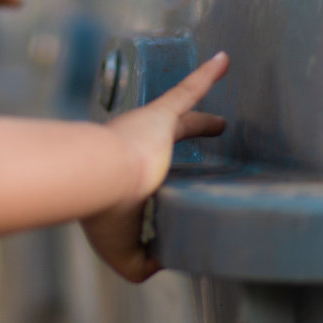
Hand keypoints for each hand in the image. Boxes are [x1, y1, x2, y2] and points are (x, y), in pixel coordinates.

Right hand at [81, 52, 228, 281]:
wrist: (97, 178)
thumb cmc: (105, 213)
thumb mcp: (120, 250)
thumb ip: (140, 262)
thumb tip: (160, 261)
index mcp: (120, 173)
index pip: (143, 171)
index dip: (155, 177)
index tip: (163, 183)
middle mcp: (131, 144)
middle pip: (165, 136)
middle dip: (186, 134)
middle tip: (209, 133)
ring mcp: (146, 128)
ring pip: (180, 113)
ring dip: (200, 115)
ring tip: (223, 117)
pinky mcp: (160, 115)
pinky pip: (188, 90)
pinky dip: (206, 75)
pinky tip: (225, 60)